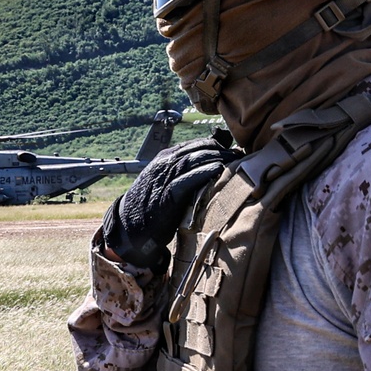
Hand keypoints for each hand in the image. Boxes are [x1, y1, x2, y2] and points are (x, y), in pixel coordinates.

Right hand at [101, 134, 239, 270]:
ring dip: (216, 158)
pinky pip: (188, 178)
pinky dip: (203, 172)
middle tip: (238, 156)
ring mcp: (165, 177)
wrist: (132, 226)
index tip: (233, 152)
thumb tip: (212, 166)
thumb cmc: (154, 206)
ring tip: (234, 161)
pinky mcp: (167, 194)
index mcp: (165, 158)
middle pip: (198, 149)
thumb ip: (185, 173)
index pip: (195, 144)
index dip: (216, 146)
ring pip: (194, 159)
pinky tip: (218, 170)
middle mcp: (164, 163)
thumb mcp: (166, 183)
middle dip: (220, 150)